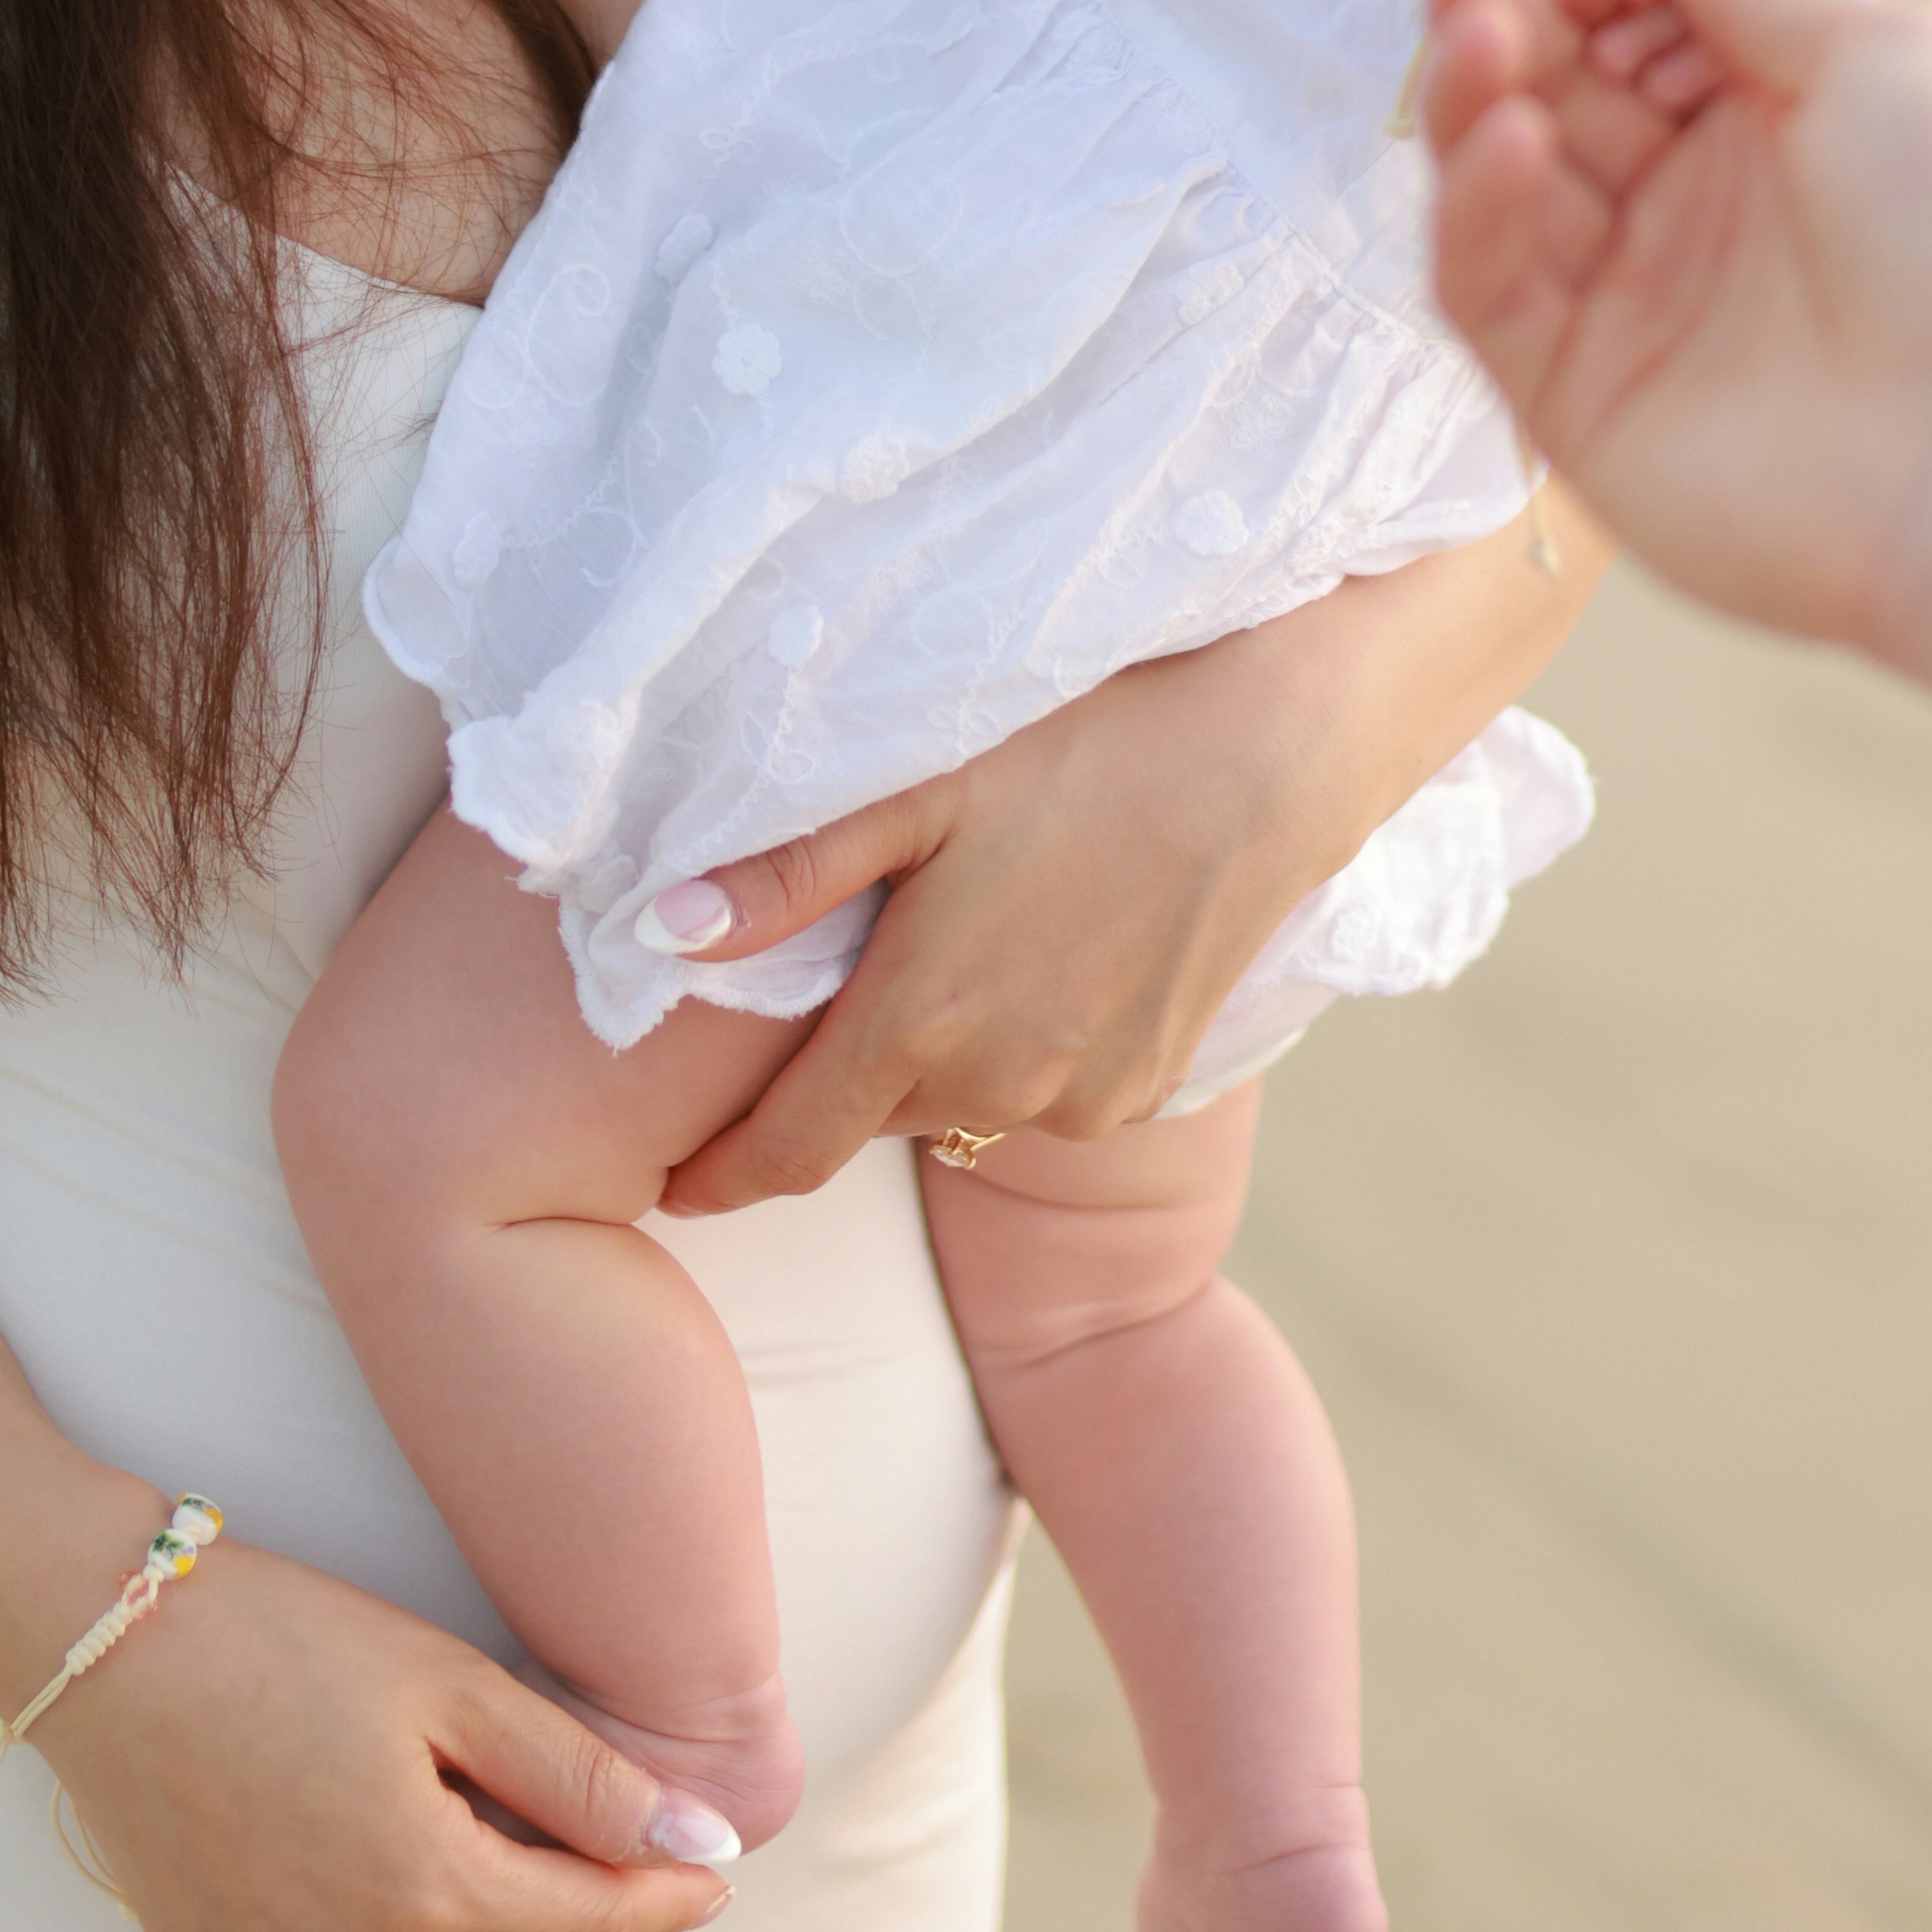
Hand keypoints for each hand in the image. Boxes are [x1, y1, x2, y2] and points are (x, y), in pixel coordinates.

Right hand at [33, 1535, 738, 1931]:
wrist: (100, 1640)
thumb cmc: (281, 1639)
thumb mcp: (452, 1685)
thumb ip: (582, 1778)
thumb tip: (701, 1844)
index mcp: (420, 1893)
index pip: (587, 1927)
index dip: (662, 1901)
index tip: (711, 1878)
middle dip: (566, 1899)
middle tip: (574, 1813)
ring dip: (479, 1928)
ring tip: (467, 1821)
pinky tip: (377, 1852)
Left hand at [646, 508, 1596, 1212]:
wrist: (1271, 751)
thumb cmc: (1083, 740)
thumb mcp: (917, 784)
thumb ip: (788, 872)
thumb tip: (660, 932)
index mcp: (918, 1020)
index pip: (785, 1150)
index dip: (719, 1178)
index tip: (669, 1191)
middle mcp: (996, 1085)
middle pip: (870, 1119)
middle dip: (828, 1086)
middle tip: (813, 1010)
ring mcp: (1078, 1097)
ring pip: (955, 1107)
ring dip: (926, 1062)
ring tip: (936, 961)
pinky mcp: (1142, 1089)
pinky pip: (1041, 1098)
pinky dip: (1011, 1055)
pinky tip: (1030, 964)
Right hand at [1417, 0, 1931, 745]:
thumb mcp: (1876, 53)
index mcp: (1773, 119)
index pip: (1644, 9)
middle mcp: (1692, 204)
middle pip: (1554, 80)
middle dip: (1508, 2)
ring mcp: (1627, 299)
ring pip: (1499, 171)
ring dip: (1472, 84)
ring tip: (1476, 20)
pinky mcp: (1574, 393)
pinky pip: (1485, 282)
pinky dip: (1477, 202)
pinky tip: (1509, 138)